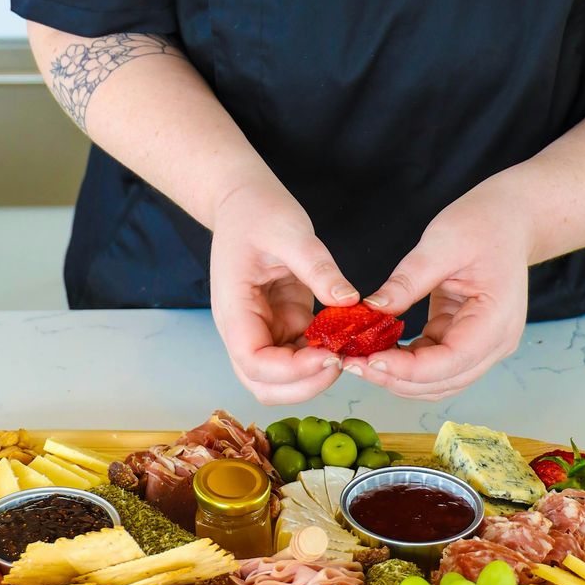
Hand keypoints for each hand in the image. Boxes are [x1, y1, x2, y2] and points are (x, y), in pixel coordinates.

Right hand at [210, 181, 358, 403]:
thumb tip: (349, 301)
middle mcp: (244, 328)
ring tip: (350, 349)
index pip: (254, 362)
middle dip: (305, 384)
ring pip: (283, 378)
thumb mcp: (290, 232)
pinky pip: (302, 354)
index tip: (331, 355)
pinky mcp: (283, 322)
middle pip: (265, 384)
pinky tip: (348, 337)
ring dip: (315, 375)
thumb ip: (317, 267)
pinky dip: (323, 354)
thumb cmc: (256, 211)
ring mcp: (264, 328)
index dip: (292, 370)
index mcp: (234, 308)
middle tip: (344, 360)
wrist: (242, 200)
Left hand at [345, 177, 535, 398]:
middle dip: (396, 378)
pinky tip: (377, 348)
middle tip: (350, 363)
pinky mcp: (465, 338)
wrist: (509, 220)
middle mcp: (495, 342)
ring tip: (358, 359)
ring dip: (398, 376)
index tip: (368, 361)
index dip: (408, 369)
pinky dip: (406, 362)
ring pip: (437, 380)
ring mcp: (482, 345)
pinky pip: (434, 362)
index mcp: (496, 320)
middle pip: (443, 381)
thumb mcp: (442, 243)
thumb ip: (408, 280)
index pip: (451, 362)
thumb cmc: (484, 224)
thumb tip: (372, 309)